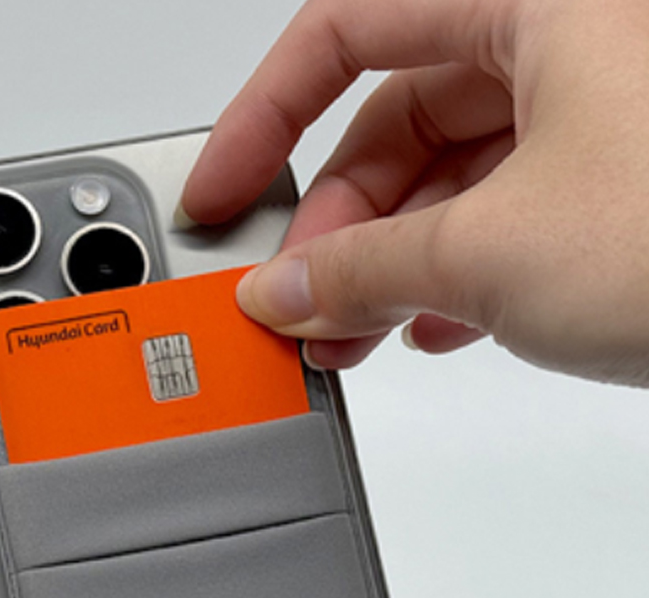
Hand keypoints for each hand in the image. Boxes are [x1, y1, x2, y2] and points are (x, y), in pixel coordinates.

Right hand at [181, 0, 648, 385]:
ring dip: (390, 263)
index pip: (346, 28)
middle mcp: (574, 37)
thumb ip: (361, 269)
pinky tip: (437, 326)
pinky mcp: (625, 181)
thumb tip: (286, 290)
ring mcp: (604, 111)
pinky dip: (458, 273)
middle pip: (398, 118)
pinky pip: (507, 211)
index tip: (222, 188)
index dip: (262, 116)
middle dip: (337, 224)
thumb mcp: (494, 249)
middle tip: (297, 300)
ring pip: (453, 176)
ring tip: (357, 334)